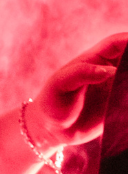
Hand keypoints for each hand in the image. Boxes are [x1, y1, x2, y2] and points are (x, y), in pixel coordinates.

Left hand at [30, 32, 127, 147]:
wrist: (54, 130)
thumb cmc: (53, 101)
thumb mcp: (60, 84)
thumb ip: (82, 73)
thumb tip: (110, 70)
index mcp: (94, 59)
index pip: (117, 43)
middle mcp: (110, 72)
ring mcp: (117, 90)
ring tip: (126, 94)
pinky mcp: (122, 108)